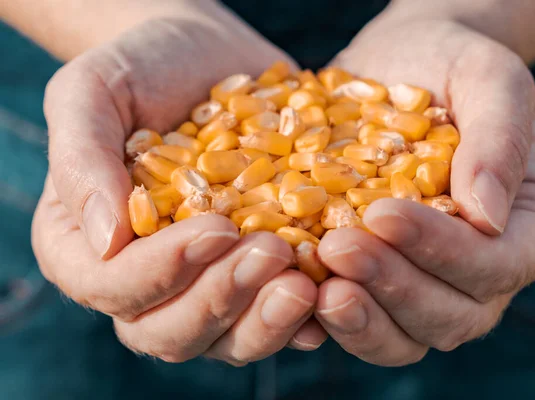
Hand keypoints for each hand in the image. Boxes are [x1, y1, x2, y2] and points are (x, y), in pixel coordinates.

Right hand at [31, 17, 325, 363]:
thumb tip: (105, 240)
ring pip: (223, 340)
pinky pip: (271, 320)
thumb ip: (82, 160)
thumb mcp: (94, 90)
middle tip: (271, 253)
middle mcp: (143, 278)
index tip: (216, 228)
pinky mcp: (251, 277)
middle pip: (168, 331)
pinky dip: (300, 319)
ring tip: (306, 283)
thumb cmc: (142, 69)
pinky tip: (330, 296)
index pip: (110, 285)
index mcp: (85, 244)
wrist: (208, 58)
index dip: (161, 270)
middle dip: (221, 300)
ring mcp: (202, 283)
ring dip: (264, 320)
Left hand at [314, 19, 534, 365]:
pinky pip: (356, 321)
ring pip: (403, 337)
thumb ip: (499, 138)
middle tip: (336, 247)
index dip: (442, 250)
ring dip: (359, 318)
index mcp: (526, 228)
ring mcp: (425, 285)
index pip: (496, 263)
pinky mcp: (374, 284)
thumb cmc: (449, 66)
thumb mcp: (487, 78)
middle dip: (392, 286)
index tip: (383, 214)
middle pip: (451, 316)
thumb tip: (488, 216)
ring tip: (314, 284)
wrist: (395, 68)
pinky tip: (291, 291)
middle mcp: (480, 272)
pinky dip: (323, 319)